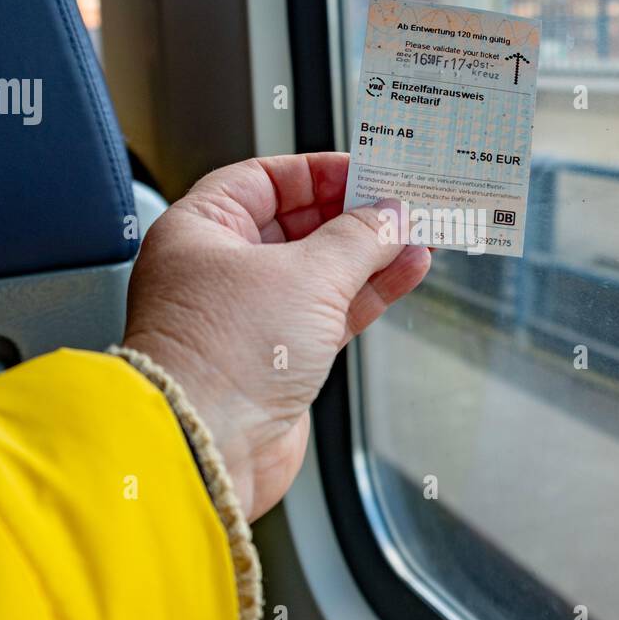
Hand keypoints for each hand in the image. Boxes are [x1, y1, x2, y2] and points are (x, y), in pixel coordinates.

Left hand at [121, 152, 429, 520]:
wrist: (206, 448)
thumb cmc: (222, 356)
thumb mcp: (306, 275)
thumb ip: (357, 238)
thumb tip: (388, 214)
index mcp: (201, 230)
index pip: (265, 180)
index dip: (318, 172)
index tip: (366, 171)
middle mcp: (218, 269)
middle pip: (296, 224)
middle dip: (353, 215)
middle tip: (402, 203)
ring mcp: (248, 316)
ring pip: (319, 270)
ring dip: (370, 253)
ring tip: (417, 235)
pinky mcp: (276, 357)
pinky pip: (329, 310)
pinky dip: (366, 292)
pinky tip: (404, 271)